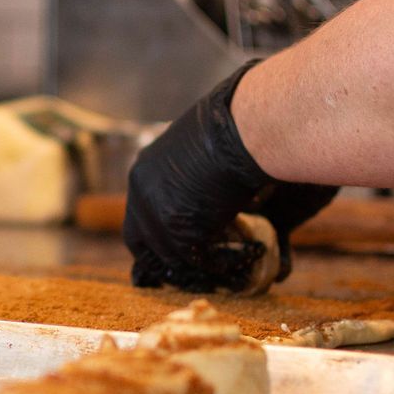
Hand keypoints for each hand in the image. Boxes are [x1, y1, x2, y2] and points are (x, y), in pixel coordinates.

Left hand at [124, 62, 337, 290]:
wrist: (254, 123)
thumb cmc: (243, 127)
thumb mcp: (208, 154)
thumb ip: (201, 180)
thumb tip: (217, 200)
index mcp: (146, 169)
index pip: (139, 217)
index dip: (157, 237)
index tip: (179, 251)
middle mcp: (142, 190)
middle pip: (142, 244)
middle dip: (170, 260)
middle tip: (202, 269)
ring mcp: (155, 211)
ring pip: (172, 257)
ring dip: (203, 265)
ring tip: (236, 260)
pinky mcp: (178, 228)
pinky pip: (199, 261)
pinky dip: (224, 264)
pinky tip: (251, 252)